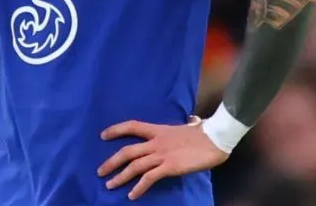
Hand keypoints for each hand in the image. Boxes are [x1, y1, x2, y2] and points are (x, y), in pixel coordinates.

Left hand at [97, 117, 229, 199]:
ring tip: (110, 185)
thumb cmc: (205, 133)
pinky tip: (132, 195)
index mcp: (159, 130)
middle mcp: (156, 142)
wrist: (215, 139)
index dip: (116, 130)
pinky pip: (149, 178)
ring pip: (134, 166)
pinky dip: (138, 188)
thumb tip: (193, 121)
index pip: (132, 126)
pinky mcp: (169, 167)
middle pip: (127, 151)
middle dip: (111, 162)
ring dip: (120, 177)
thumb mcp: (191, 125)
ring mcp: (161, 155)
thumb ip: (188, 124)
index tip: (103, 135)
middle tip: (100, 171)